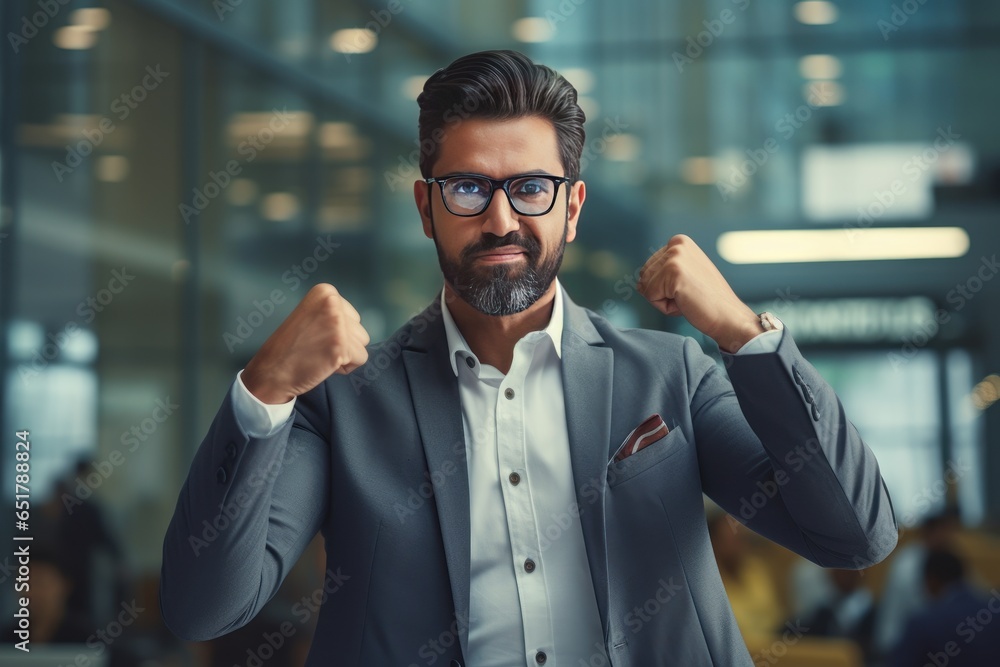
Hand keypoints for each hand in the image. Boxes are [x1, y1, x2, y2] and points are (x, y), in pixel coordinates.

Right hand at [241, 284, 369, 403]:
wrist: (272, 370)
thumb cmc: (292, 347)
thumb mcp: (312, 315)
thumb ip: (334, 313)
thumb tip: (357, 324)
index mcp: (325, 291)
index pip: (353, 317)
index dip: (337, 333)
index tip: (315, 336)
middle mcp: (332, 301)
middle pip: (360, 330)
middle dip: (343, 344)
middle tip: (316, 347)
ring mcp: (336, 322)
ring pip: (362, 344)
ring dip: (345, 355)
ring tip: (320, 354)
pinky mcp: (340, 345)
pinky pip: (361, 359)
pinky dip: (345, 367)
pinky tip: (324, 364)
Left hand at [637, 235, 761, 352]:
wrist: (728, 317)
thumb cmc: (706, 302)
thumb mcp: (682, 279)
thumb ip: (660, 276)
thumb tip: (638, 284)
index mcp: (679, 241)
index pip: (648, 269)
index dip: (664, 287)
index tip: (688, 288)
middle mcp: (676, 243)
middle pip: (644, 276)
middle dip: (661, 293)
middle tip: (688, 295)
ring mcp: (675, 256)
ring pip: (645, 287)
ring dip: (663, 300)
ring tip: (687, 298)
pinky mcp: (673, 271)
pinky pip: (650, 296)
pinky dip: (665, 307)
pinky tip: (686, 302)